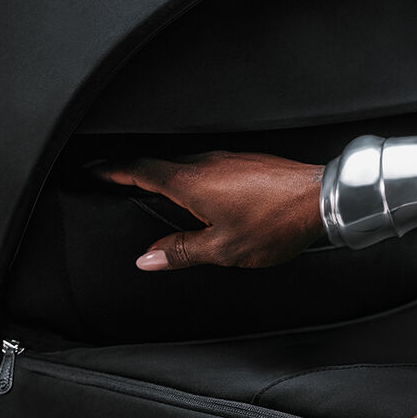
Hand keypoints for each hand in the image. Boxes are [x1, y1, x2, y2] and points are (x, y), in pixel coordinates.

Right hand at [90, 151, 324, 270]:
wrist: (322, 197)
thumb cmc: (275, 222)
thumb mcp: (223, 248)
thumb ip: (182, 251)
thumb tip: (148, 258)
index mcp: (191, 182)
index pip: (140, 169)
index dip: (113, 170)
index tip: (94, 170)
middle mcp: (207, 163)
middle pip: (161, 164)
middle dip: (136, 172)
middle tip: (117, 181)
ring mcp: (230, 159)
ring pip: (188, 164)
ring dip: (168, 175)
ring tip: (156, 191)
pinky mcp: (249, 161)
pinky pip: (211, 167)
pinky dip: (195, 178)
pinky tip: (204, 195)